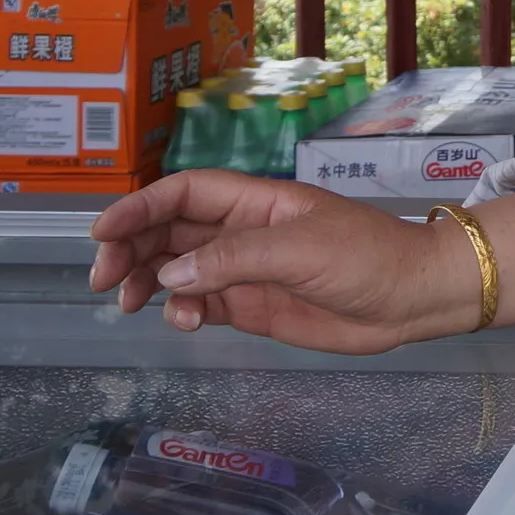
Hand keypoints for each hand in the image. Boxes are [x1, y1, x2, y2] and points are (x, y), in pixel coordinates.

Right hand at [88, 170, 489, 353]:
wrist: (411, 298)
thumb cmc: (366, 257)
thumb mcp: (301, 250)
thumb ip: (234, 260)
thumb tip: (170, 274)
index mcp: (256, 201)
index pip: (185, 193)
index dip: (141, 206)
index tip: (102, 231)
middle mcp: (244, 231)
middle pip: (171, 231)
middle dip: (132, 248)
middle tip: (104, 279)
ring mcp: (246, 269)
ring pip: (178, 269)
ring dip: (147, 281)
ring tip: (129, 304)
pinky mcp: (253, 304)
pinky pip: (201, 303)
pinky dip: (182, 311)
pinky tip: (184, 321)